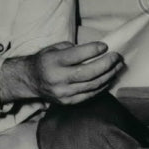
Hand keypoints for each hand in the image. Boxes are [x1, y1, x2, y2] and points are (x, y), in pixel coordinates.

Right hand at [0, 41, 122, 105]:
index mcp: (53, 62)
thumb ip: (73, 48)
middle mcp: (58, 78)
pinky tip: (109, 78)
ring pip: (92, 85)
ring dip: (108, 75)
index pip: (77, 56)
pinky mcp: (68, 102)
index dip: (93, 50)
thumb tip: (95, 50)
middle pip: (88, 73)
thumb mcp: (54, 48)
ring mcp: (63, 93)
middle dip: (106, 64)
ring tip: (118, 66)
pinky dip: (102, 86)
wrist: (30, 80)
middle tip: (117, 57)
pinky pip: (89, 95)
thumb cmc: (45, 60)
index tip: (105, 46)